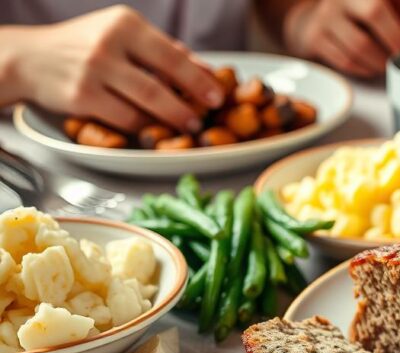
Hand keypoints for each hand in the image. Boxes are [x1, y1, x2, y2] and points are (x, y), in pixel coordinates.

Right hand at [2, 5, 223, 131]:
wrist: (30, 58)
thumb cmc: (85, 47)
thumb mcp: (122, 35)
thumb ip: (162, 50)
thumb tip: (207, 70)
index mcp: (126, 24)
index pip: (173, 55)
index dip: (200, 79)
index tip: (218, 96)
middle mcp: (110, 43)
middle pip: (162, 82)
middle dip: (189, 104)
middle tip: (204, 118)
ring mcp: (94, 70)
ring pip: (145, 104)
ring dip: (171, 119)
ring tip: (187, 126)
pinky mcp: (82, 96)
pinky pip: (124, 118)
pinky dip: (144, 127)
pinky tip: (155, 130)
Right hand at [284, 0, 399, 76]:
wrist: (323, 17)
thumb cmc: (371, 11)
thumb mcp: (399, 6)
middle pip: (375, 11)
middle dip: (397, 40)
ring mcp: (328, 12)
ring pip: (360, 44)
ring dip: (381, 61)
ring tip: (390, 63)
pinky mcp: (317, 35)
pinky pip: (346, 60)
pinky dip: (365, 69)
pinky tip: (373, 66)